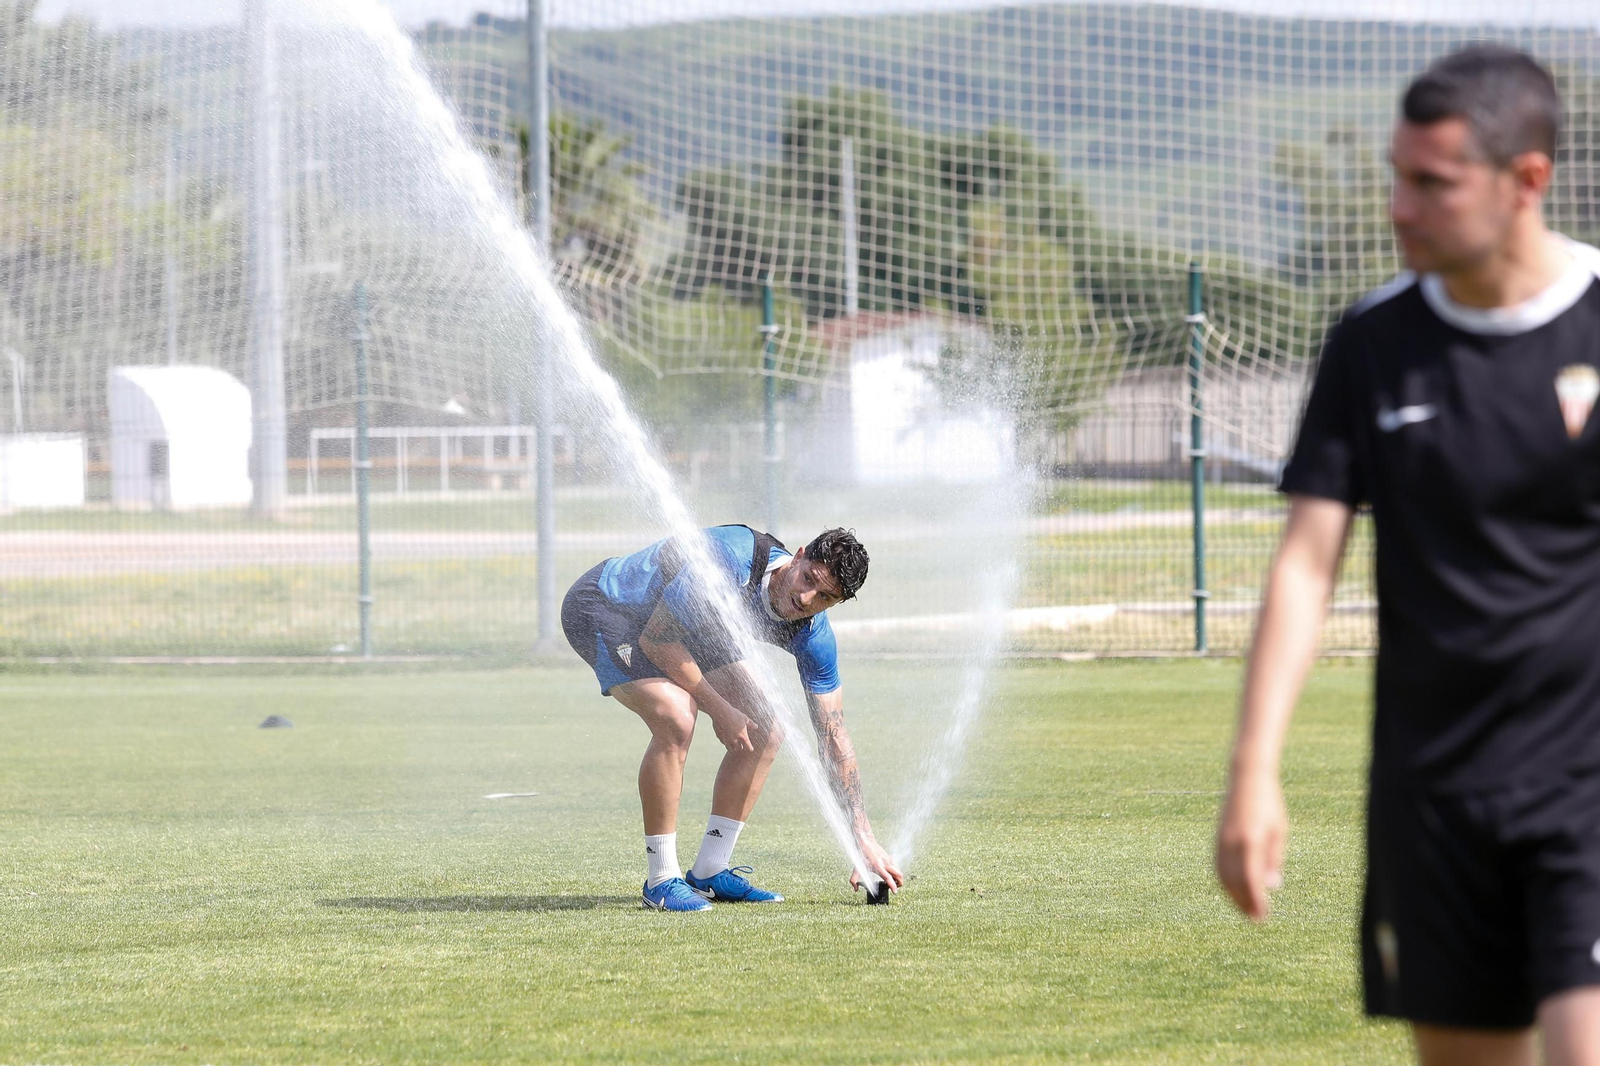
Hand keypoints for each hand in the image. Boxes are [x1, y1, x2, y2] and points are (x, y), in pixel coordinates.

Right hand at [709, 707, 754, 753]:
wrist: (721, 713)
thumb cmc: (734, 714)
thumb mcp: (745, 718)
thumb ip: (751, 724)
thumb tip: (756, 726)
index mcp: (743, 736)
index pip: (748, 748)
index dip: (750, 748)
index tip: (750, 748)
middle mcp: (734, 740)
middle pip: (739, 749)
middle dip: (741, 747)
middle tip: (741, 744)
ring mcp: (726, 740)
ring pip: (730, 748)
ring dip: (732, 746)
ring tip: (734, 743)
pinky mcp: (719, 737)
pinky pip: (723, 743)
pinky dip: (726, 742)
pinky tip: (726, 738)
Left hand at [849, 834, 905, 893]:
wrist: (866, 842)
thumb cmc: (862, 854)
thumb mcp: (856, 868)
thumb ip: (854, 880)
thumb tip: (855, 889)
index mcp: (878, 867)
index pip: (888, 878)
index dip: (893, 886)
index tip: (895, 892)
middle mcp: (885, 864)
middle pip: (898, 875)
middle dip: (900, 883)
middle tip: (896, 887)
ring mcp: (888, 860)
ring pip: (899, 870)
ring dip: (899, 877)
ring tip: (894, 882)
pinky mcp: (889, 857)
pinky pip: (896, 867)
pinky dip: (896, 872)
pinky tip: (891, 874)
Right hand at [1215, 764, 1286, 921]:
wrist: (1247, 779)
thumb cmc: (1269, 804)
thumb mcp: (1279, 831)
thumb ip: (1273, 860)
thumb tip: (1271, 887)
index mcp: (1251, 841)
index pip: (1251, 880)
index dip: (1256, 901)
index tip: (1262, 915)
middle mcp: (1232, 843)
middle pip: (1234, 882)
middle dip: (1243, 902)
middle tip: (1255, 918)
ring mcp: (1221, 840)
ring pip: (1222, 876)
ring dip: (1232, 895)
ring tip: (1244, 908)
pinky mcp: (1217, 837)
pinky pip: (1217, 866)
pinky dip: (1224, 882)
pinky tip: (1233, 890)